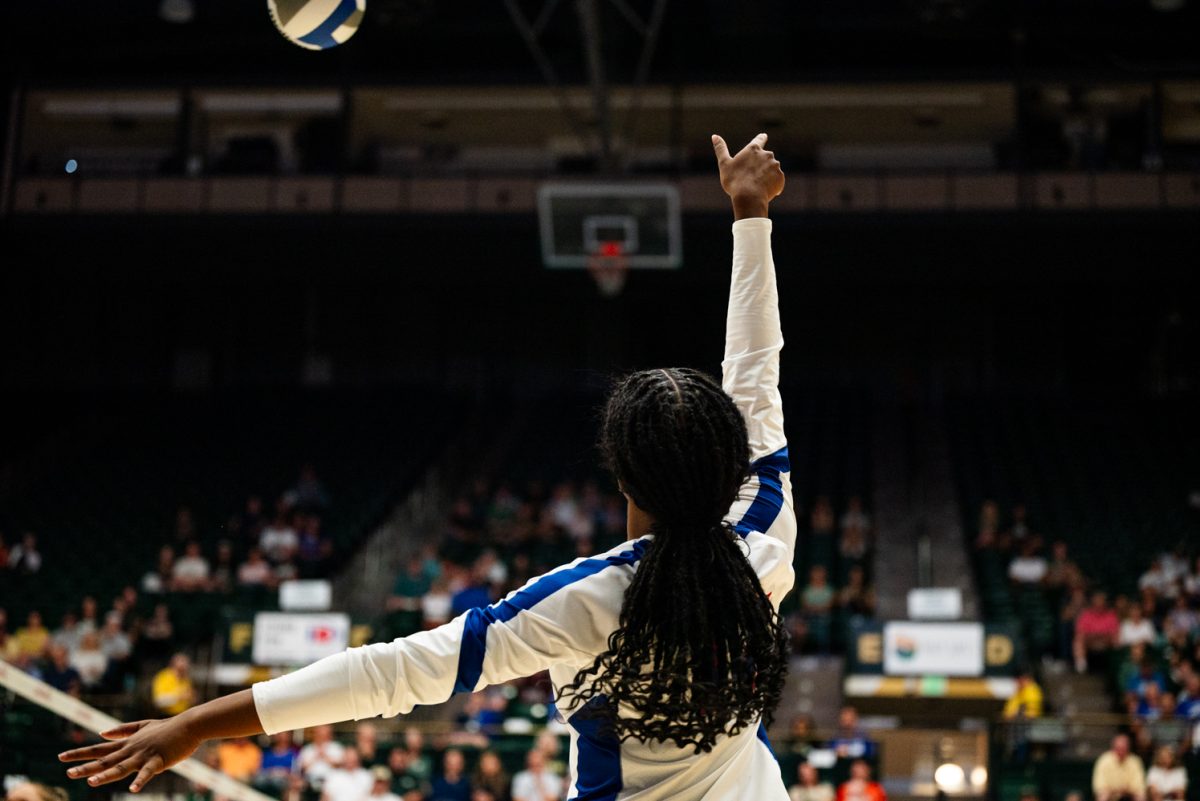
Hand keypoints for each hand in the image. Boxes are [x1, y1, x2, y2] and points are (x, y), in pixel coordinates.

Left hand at [59, 718, 202, 792]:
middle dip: (86, 767)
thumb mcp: (144, 726)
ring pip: (121, 767)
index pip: (99, 748)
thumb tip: (101, 733)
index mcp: (127, 743)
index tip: (61, 757)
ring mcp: (144, 755)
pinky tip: (133, 790)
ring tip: (91, 782)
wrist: (190, 725)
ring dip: (106, 775)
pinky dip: (140, 781)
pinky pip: (147, 773)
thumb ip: (123, 730)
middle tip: (68, 773)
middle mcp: (132, 749)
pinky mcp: (158, 761)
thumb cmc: (169, 727)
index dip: (80, 753)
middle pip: (105, 760)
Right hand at [712, 133, 784, 219]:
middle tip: (751, 177)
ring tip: (757, 186)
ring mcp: (775, 165)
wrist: (749, 198)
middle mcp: (767, 154)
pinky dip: (772, 185)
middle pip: (765, 158)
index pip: (759, 139)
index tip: (764, 136)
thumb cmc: (734, 181)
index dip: (761, 138)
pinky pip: (777, 180)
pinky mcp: (780, 177)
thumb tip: (714, 136)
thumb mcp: (724, 164)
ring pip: (771, 170)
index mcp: (753, 149)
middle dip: (760, 165)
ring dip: (766, 176)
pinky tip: (765, 192)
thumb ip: (720, 149)